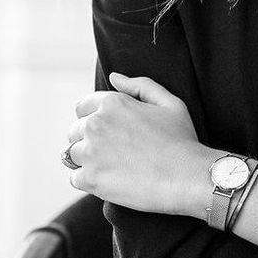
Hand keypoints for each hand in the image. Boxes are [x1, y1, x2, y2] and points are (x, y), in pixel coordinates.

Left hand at [65, 73, 205, 214]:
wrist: (186, 177)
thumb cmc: (181, 139)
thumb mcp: (169, 103)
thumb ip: (139, 85)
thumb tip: (113, 77)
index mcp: (112, 103)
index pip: (83, 107)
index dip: (96, 118)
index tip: (111, 131)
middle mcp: (96, 124)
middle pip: (74, 131)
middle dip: (89, 139)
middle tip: (115, 151)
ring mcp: (90, 152)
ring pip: (72, 155)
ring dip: (87, 160)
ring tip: (113, 166)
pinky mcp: (89, 179)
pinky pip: (76, 178)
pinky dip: (89, 180)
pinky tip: (112, 179)